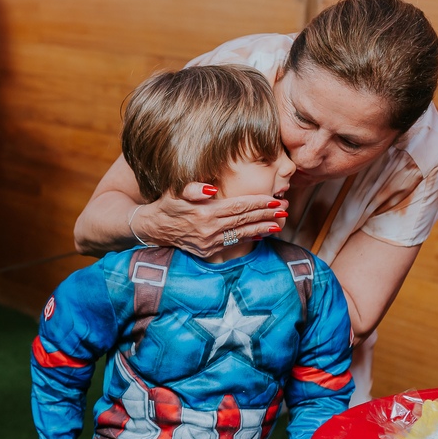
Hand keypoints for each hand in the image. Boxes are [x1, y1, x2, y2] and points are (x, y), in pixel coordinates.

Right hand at [132, 182, 286, 257]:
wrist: (152, 228)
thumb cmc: (167, 205)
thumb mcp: (175, 192)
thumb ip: (193, 188)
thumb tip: (211, 187)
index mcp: (204, 213)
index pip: (238, 207)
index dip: (258, 203)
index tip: (274, 199)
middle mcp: (208, 230)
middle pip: (244, 220)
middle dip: (266, 214)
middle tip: (285, 209)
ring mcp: (209, 243)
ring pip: (242, 234)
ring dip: (262, 228)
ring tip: (280, 223)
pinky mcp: (208, 252)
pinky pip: (233, 244)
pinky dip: (249, 239)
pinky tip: (262, 235)